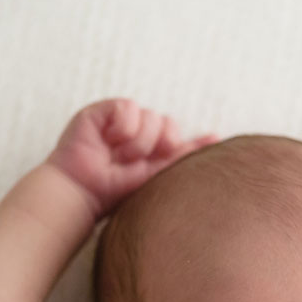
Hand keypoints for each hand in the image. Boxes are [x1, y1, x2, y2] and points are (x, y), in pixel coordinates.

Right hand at [47, 98, 217, 218]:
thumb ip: (185, 156)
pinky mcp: (104, 110)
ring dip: (137, 144)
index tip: (211, 142)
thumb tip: (218, 140)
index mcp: (153, 147)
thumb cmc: (117, 191)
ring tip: (119, 158)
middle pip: (169, 124)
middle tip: (136, 163)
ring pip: (151, 118)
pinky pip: (130, 108)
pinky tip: (109, 142)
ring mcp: (121, 119)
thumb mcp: (158, 176)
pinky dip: (123, 128)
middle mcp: (139, 131)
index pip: (177, 136)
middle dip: (158, 146)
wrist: (84, 193)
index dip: (190, 141)